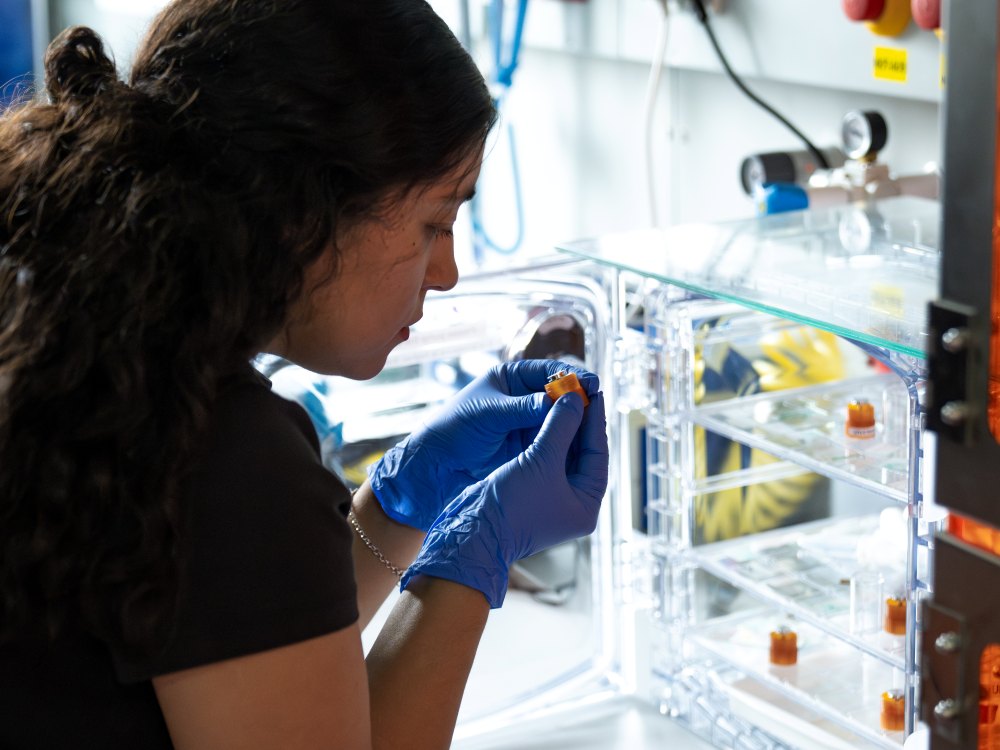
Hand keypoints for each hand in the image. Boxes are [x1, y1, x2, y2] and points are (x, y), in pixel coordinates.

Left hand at [368, 360, 598, 530]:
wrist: (434, 467)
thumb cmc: (453, 430)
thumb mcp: (489, 414)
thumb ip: (524, 408)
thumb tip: (559, 399)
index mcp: (511, 380)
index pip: (548, 372)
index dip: (571, 377)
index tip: (590, 383)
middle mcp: (523, 400)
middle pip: (560, 396)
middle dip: (578, 399)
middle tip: (597, 404)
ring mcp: (527, 426)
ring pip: (560, 421)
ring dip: (576, 423)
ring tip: (593, 427)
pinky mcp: (529, 450)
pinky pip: (553, 443)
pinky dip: (566, 444)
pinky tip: (579, 448)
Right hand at [400, 389, 608, 606]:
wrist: (472, 533)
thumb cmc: (512, 505)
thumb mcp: (541, 461)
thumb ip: (559, 427)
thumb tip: (575, 399)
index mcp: (586, 505)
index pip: (598, 454)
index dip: (594, 421)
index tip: (592, 393)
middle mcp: (572, 503)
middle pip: (582, 453)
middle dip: (577, 422)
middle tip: (576, 391)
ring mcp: (550, 498)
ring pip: (561, 453)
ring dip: (559, 426)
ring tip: (558, 396)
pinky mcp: (529, 491)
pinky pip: (543, 458)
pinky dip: (542, 437)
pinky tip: (539, 414)